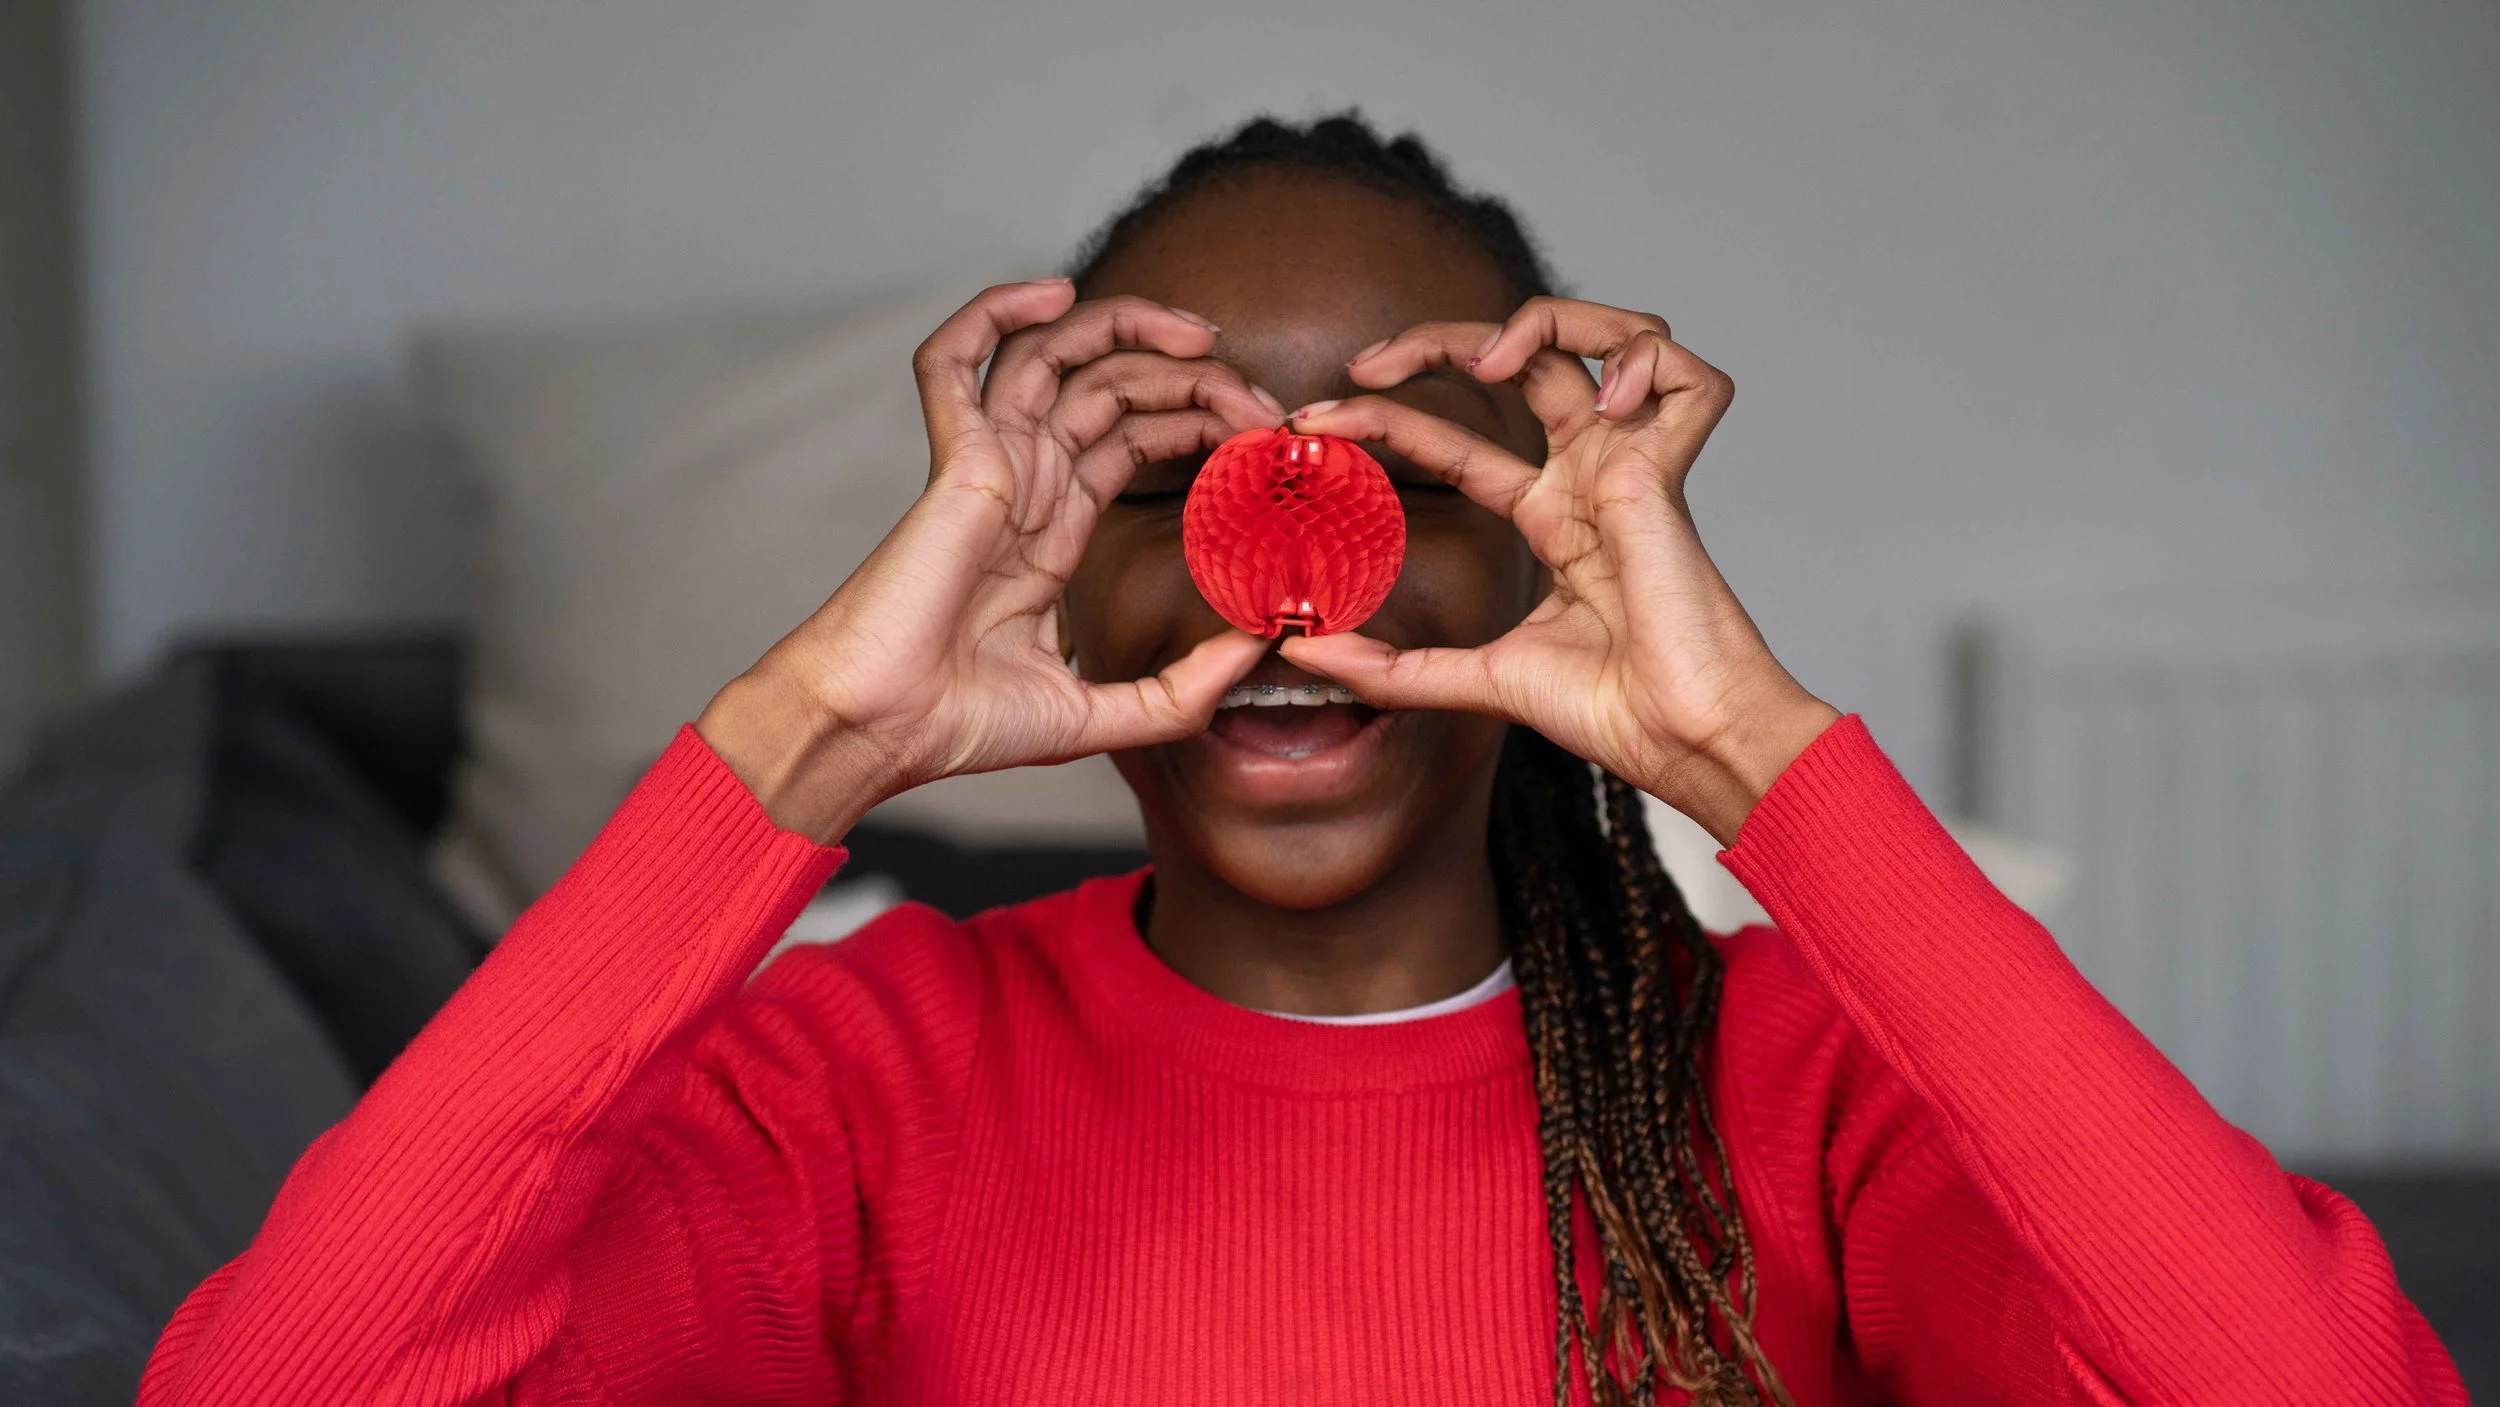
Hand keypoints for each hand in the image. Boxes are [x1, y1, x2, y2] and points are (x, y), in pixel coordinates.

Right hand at [699, 280, 1280, 840]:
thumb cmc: (962, 726)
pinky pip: (954, 360)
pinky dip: (996, 310)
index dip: (1195, 422)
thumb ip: (1183, 691)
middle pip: (1112, 388)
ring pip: (1056, 355)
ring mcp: (988, 466)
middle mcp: (1022, 484)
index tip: (1260, 439)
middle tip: (1259, 404)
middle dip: (1191, 380)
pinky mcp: (954, 462)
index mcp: (1051, 529)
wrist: (884, 732)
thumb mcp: (1103, 716)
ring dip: (1132, 329)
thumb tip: (1257, 648)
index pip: (1132, 438)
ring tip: (1201, 340)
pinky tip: (1056, 291)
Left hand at [1283, 297, 1838, 844]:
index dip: (1391, 420)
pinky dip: (1645, 360)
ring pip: (1611, 334)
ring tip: (1492, 363)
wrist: (1676, 736)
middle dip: (1438, 341)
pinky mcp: (1672, 465)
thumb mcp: (1476, 680)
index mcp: (1552, 517)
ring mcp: (1633, 464)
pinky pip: (1685, 372)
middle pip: (1524, 359)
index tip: (1318, 423)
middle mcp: (1591, 476)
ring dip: (1546, 320)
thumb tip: (1299, 651)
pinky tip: (1607, 399)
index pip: (1457, 442)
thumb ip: (1390, 669)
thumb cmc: (1608, 711)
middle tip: (1364, 365)